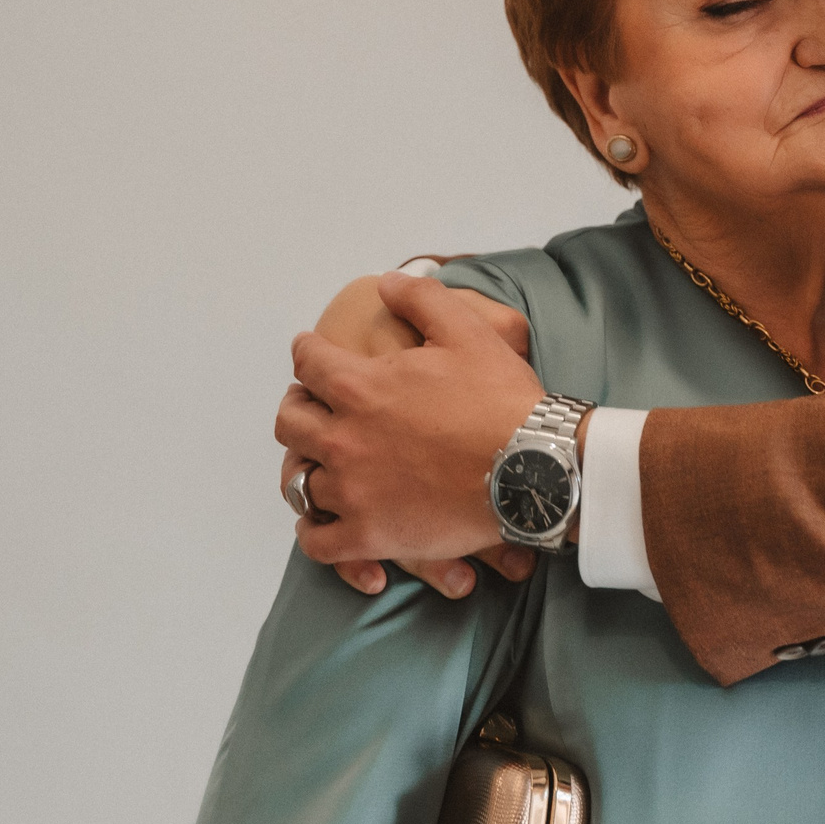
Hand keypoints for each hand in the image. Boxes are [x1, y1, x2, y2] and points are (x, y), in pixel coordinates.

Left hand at [278, 272, 551, 568]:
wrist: (534, 469)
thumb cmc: (503, 401)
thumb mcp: (469, 332)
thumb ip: (422, 300)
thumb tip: (387, 281)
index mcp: (362, 388)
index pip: (308, 363)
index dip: (307, 352)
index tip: (310, 351)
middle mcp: (345, 440)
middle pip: (290, 421)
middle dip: (298, 406)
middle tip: (312, 404)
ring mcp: (353, 492)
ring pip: (299, 480)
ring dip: (308, 464)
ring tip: (321, 461)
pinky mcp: (369, 536)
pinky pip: (318, 541)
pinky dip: (314, 531)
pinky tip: (322, 521)